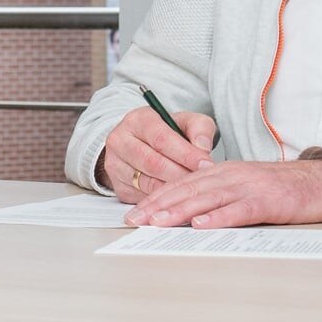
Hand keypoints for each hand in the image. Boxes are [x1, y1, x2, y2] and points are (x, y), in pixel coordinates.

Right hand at [99, 105, 216, 204]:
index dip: (186, 154)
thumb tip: (202, 148)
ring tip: (193, 190)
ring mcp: (115, 165)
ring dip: (173, 190)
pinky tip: (178, 198)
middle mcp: (120, 141)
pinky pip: (142, 198)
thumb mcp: (186, 122)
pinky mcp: (117, 186)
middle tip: (202, 181)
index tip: (206, 164)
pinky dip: (163, 200)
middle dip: (181, 174)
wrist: (141, 145)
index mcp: (137, 120)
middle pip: (153, 163)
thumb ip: (199, 128)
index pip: (162, 138)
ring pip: (147, 183)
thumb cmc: (168, 134)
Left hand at [124, 156, 321, 227]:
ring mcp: (249, 188)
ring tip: (158, 222)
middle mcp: (231, 176)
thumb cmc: (283, 190)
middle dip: (158, 205)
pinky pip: (239, 210)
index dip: (156, 197)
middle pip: (188, 190)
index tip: (135, 213)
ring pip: (208, 198)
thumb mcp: (244, 186)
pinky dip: (219, 218)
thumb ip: (219, 195)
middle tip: (135, 220)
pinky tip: (201, 226)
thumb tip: (189, 213)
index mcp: (223, 172)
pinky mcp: (268, 202)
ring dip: (180, 211)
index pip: (182, 184)